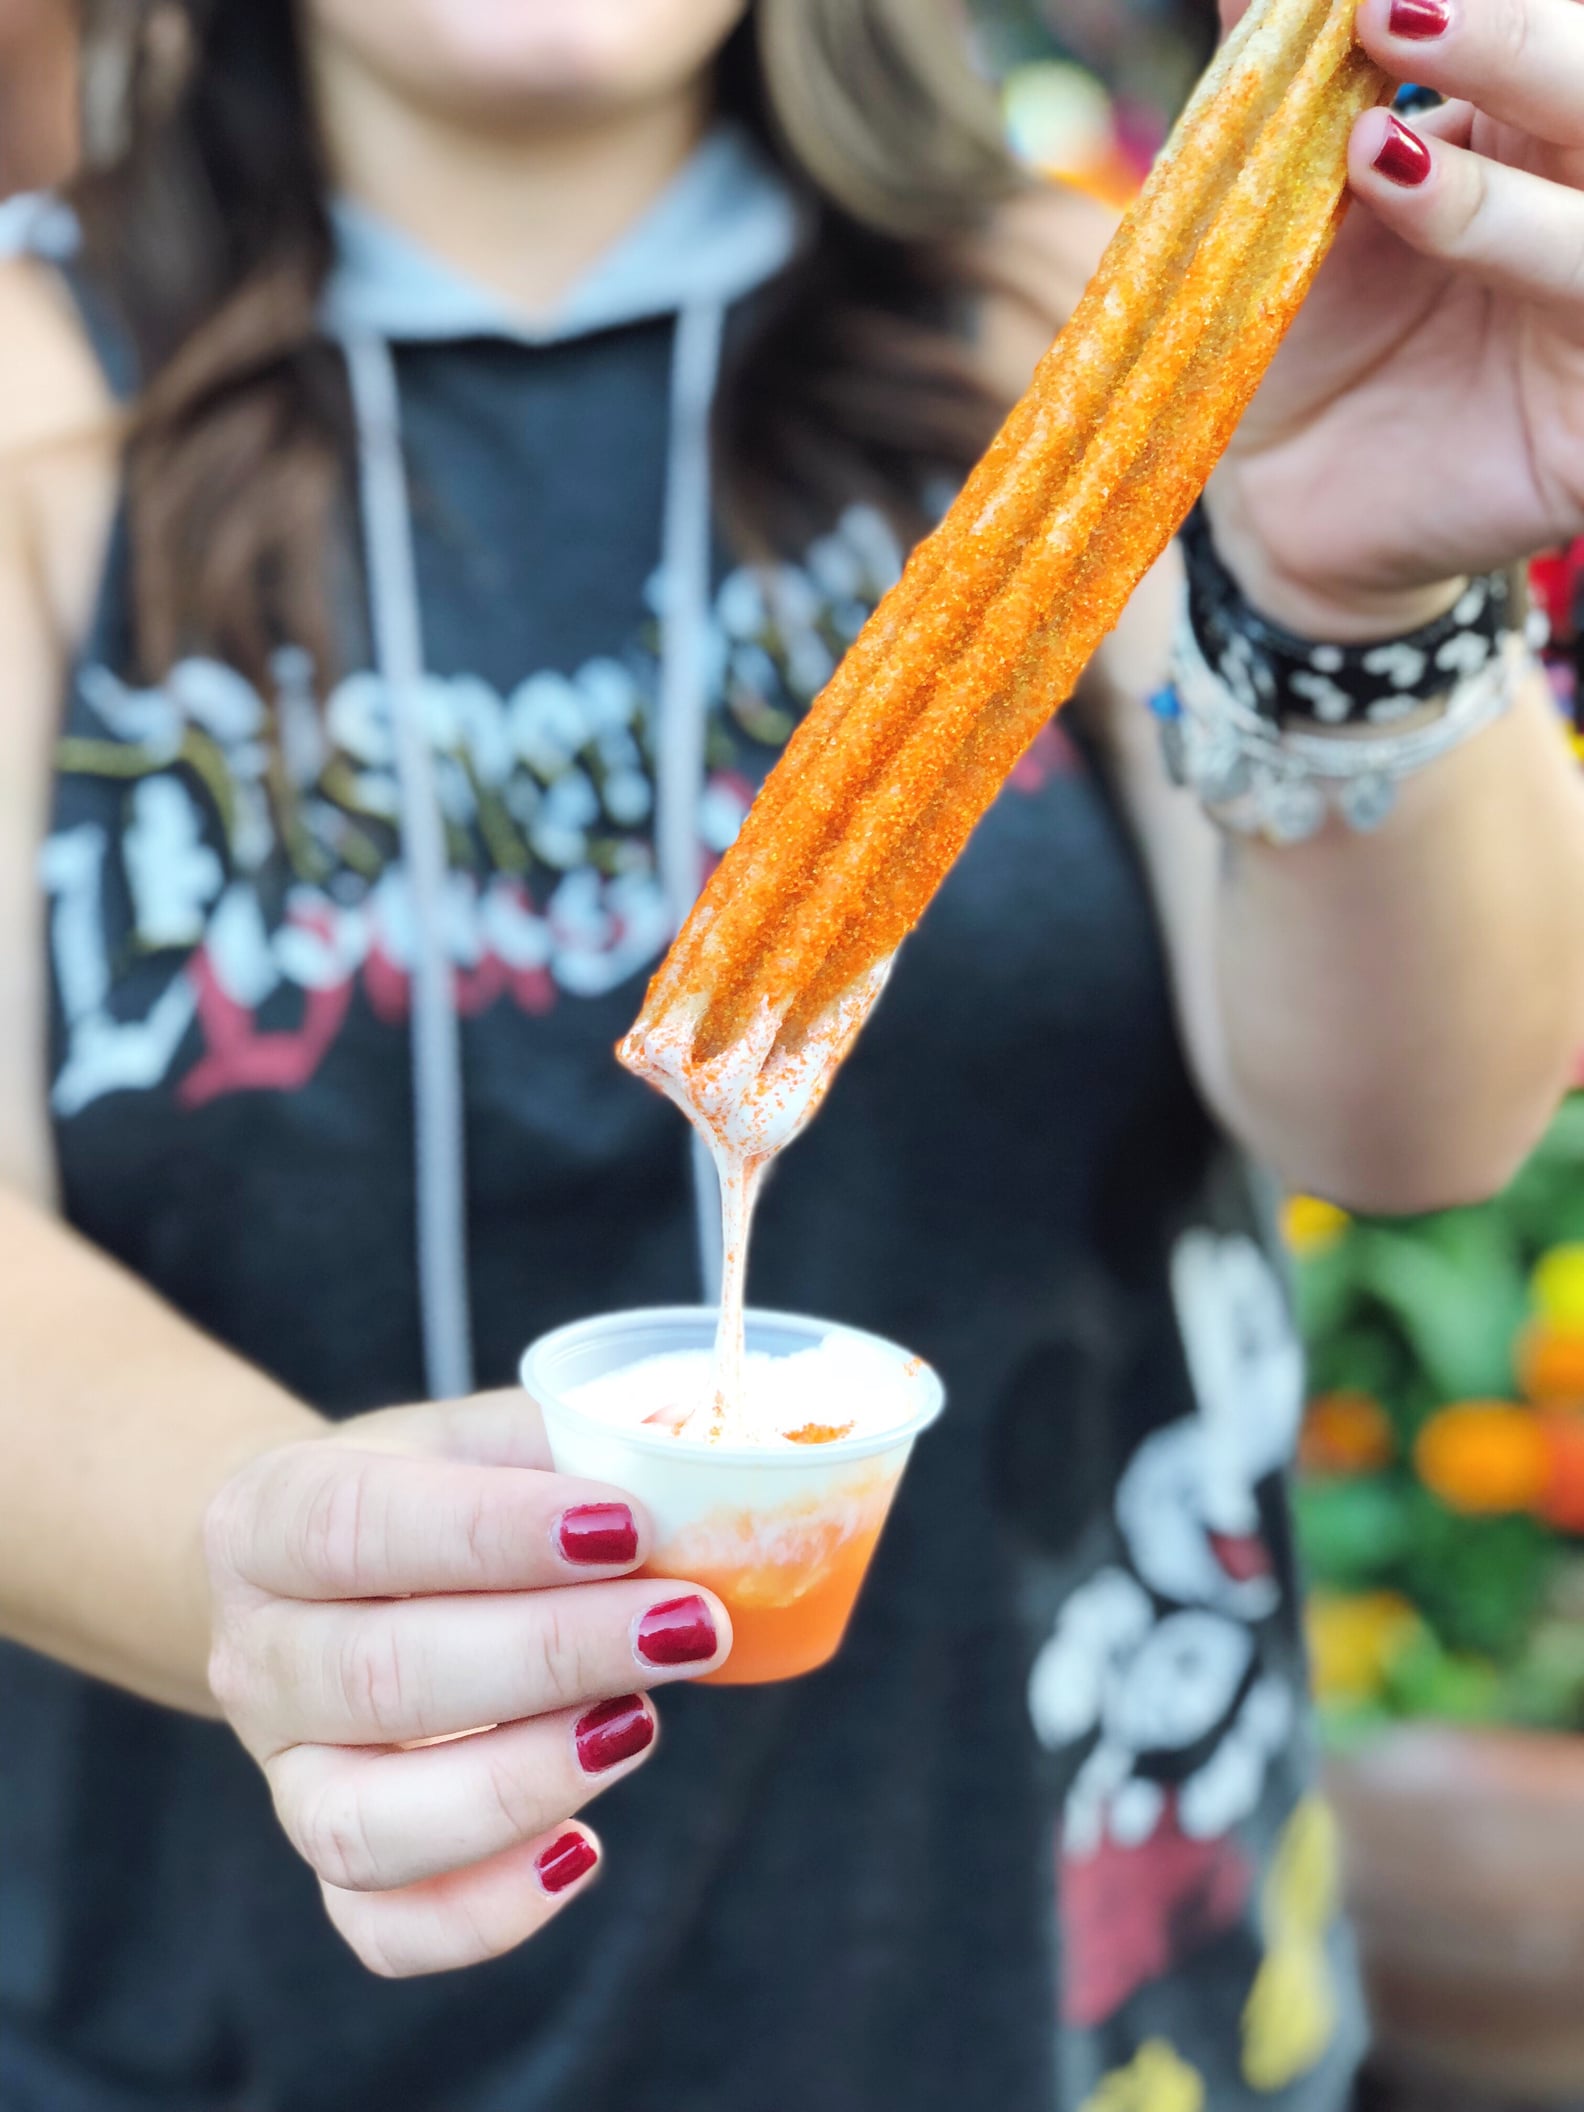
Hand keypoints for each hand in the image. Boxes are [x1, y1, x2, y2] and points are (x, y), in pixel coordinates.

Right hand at [202, 1392, 730, 1977]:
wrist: (316, 1571)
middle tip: (687, 1623)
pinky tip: (581, 1849)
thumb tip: (690, 1460)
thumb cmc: (428, 1489)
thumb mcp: (477, 1434)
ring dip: (522, 1783)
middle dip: (555, 1655)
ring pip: (368, 1824)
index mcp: (269, 1519)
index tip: (626, 1525)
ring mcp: (284, 1773)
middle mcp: (255, 1655)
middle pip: (381, 1679)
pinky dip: (485, 1911)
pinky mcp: (329, 1857)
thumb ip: (568, 1442)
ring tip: (639, 1721)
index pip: (359, 1529)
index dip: (494, 1534)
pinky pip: (384, 1929)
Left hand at [1209, 0, 1583, 636]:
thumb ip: (1292, 87)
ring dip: (1511, 94)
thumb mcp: (1286, 202)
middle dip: (1512, 26)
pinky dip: (1500, 225)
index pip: (1543, 26)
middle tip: (1385, 6)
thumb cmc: (1296, 346)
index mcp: (1531, 127)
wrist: (1280, 510)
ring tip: (1371, 128)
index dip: (1489, 3)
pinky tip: (1403, 185)